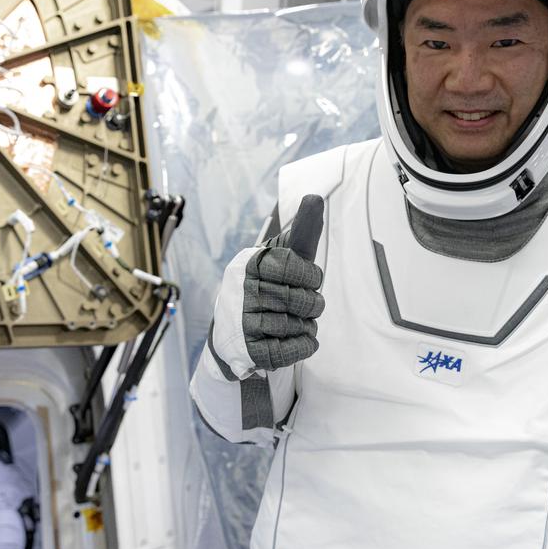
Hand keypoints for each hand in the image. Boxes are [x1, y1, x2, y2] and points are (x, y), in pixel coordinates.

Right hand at [243, 195, 324, 370]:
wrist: (232, 331)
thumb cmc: (266, 285)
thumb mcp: (280, 257)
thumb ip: (301, 233)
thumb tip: (315, 197)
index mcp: (250, 264)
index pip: (291, 265)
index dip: (310, 276)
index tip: (310, 280)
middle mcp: (241, 291)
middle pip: (297, 299)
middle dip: (312, 304)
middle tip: (309, 304)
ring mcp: (242, 321)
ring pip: (293, 325)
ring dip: (307, 325)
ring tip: (301, 321)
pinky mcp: (247, 349)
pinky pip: (286, 350)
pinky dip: (303, 346)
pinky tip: (303, 339)